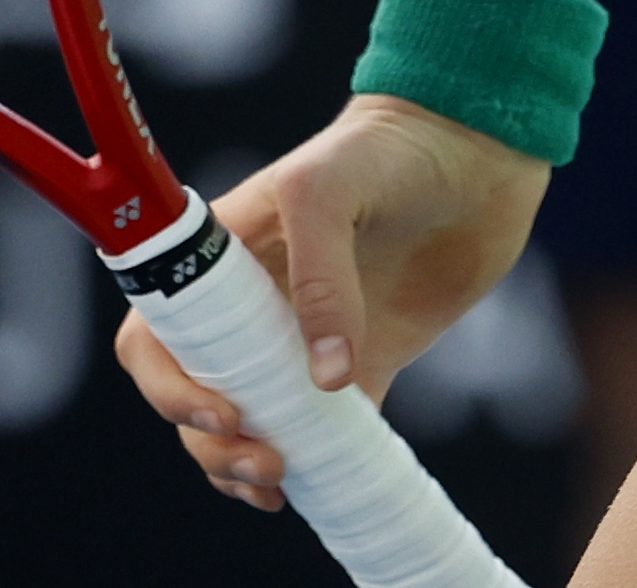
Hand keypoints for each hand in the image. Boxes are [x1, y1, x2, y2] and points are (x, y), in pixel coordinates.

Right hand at [113, 95, 547, 512]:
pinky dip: (314, 470)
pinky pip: (324, 434)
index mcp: (221, 261)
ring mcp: (305, 338)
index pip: (157, 334)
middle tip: (265, 461)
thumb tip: (324, 383)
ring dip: (245, 465)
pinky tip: (320, 488)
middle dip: (210, 442)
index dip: (168, 384)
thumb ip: (320, 277)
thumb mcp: (331, 189)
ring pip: (249, 424)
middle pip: (194, 393)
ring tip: (281, 482)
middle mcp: (253, 306)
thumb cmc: (389, 148)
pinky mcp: (364, 363)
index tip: (222, 413)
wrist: (479, 151)